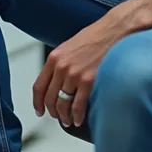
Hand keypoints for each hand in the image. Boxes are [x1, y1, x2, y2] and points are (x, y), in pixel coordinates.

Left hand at [33, 12, 127, 127]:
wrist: (114, 30)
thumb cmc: (96, 36)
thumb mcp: (70, 46)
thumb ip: (61, 63)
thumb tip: (57, 82)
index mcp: (55, 58)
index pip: (39, 86)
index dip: (37, 103)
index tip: (40, 111)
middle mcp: (61, 67)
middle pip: (50, 98)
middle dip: (53, 112)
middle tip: (58, 117)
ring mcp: (74, 74)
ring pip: (63, 105)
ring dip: (65, 117)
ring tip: (69, 121)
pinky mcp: (88, 80)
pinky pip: (78, 106)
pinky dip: (77, 116)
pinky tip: (79, 119)